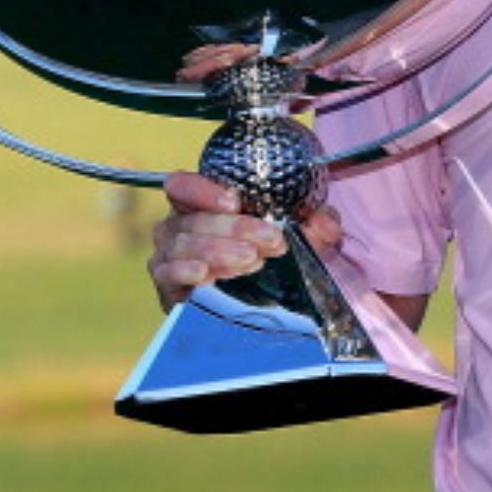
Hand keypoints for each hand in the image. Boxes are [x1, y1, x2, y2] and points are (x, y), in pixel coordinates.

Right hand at [147, 170, 344, 311]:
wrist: (261, 306)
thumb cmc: (272, 258)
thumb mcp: (303, 237)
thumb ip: (318, 224)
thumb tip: (326, 221)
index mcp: (202, 204)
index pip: (184, 185)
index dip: (203, 190)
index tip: (234, 202)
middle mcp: (179, 226)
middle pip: (193, 219)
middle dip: (234, 228)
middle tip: (269, 240)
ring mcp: (170, 257)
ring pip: (182, 245)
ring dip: (217, 250)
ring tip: (250, 260)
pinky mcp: (169, 288)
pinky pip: (166, 274)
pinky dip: (184, 272)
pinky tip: (205, 274)